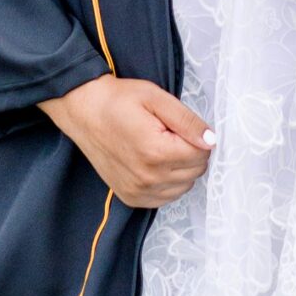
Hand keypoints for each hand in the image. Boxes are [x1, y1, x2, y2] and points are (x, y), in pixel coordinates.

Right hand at [38, 74, 215, 209]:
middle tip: (170, 132)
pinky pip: (166, 198)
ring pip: (183, 187)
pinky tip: (155, 162)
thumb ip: (186, 120)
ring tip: (161, 145)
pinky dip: (168, 182)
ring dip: (181, 168)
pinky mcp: (131, 198)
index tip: (181, 124)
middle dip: (191, 151)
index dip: (198, 137)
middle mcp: (148, 179)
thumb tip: (211, 140)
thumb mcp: (156, 97)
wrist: (83, 111)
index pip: (202, 155)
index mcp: (156, 152)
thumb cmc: (118, 100)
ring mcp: (138, 192)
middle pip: (195, 172)